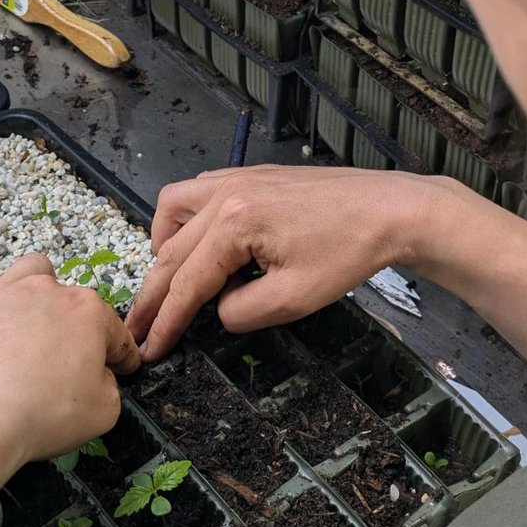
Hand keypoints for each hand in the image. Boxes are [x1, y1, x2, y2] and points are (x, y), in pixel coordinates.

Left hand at [0, 252, 139, 481]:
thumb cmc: (42, 415)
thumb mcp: (103, 412)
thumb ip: (108, 386)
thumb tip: (96, 376)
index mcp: (89, 313)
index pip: (115, 333)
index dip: (120, 356)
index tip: (118, 370)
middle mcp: (48, 291)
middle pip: (72, 300)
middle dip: (74, 327)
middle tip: (63, 362)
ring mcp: (3, 289)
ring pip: (30, 268)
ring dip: (36, 289)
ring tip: (27, 321)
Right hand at [127, 165, 440, 360]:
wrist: (390, 210)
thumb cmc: (349, 252)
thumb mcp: (293, 299)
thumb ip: (242, 312)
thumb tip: (218, 310)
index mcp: (234, 224)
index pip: (186, 284)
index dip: (165, 323)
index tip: (148, 350)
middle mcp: (225, 194)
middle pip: (171, 252)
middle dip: (152, 296)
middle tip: (136, 330)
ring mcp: (236, 179)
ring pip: (172, 210)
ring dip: (163, 248)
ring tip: (169, 282)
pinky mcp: (250, 176)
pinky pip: (197, 192)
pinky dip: (184, 219)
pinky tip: (197, 242)